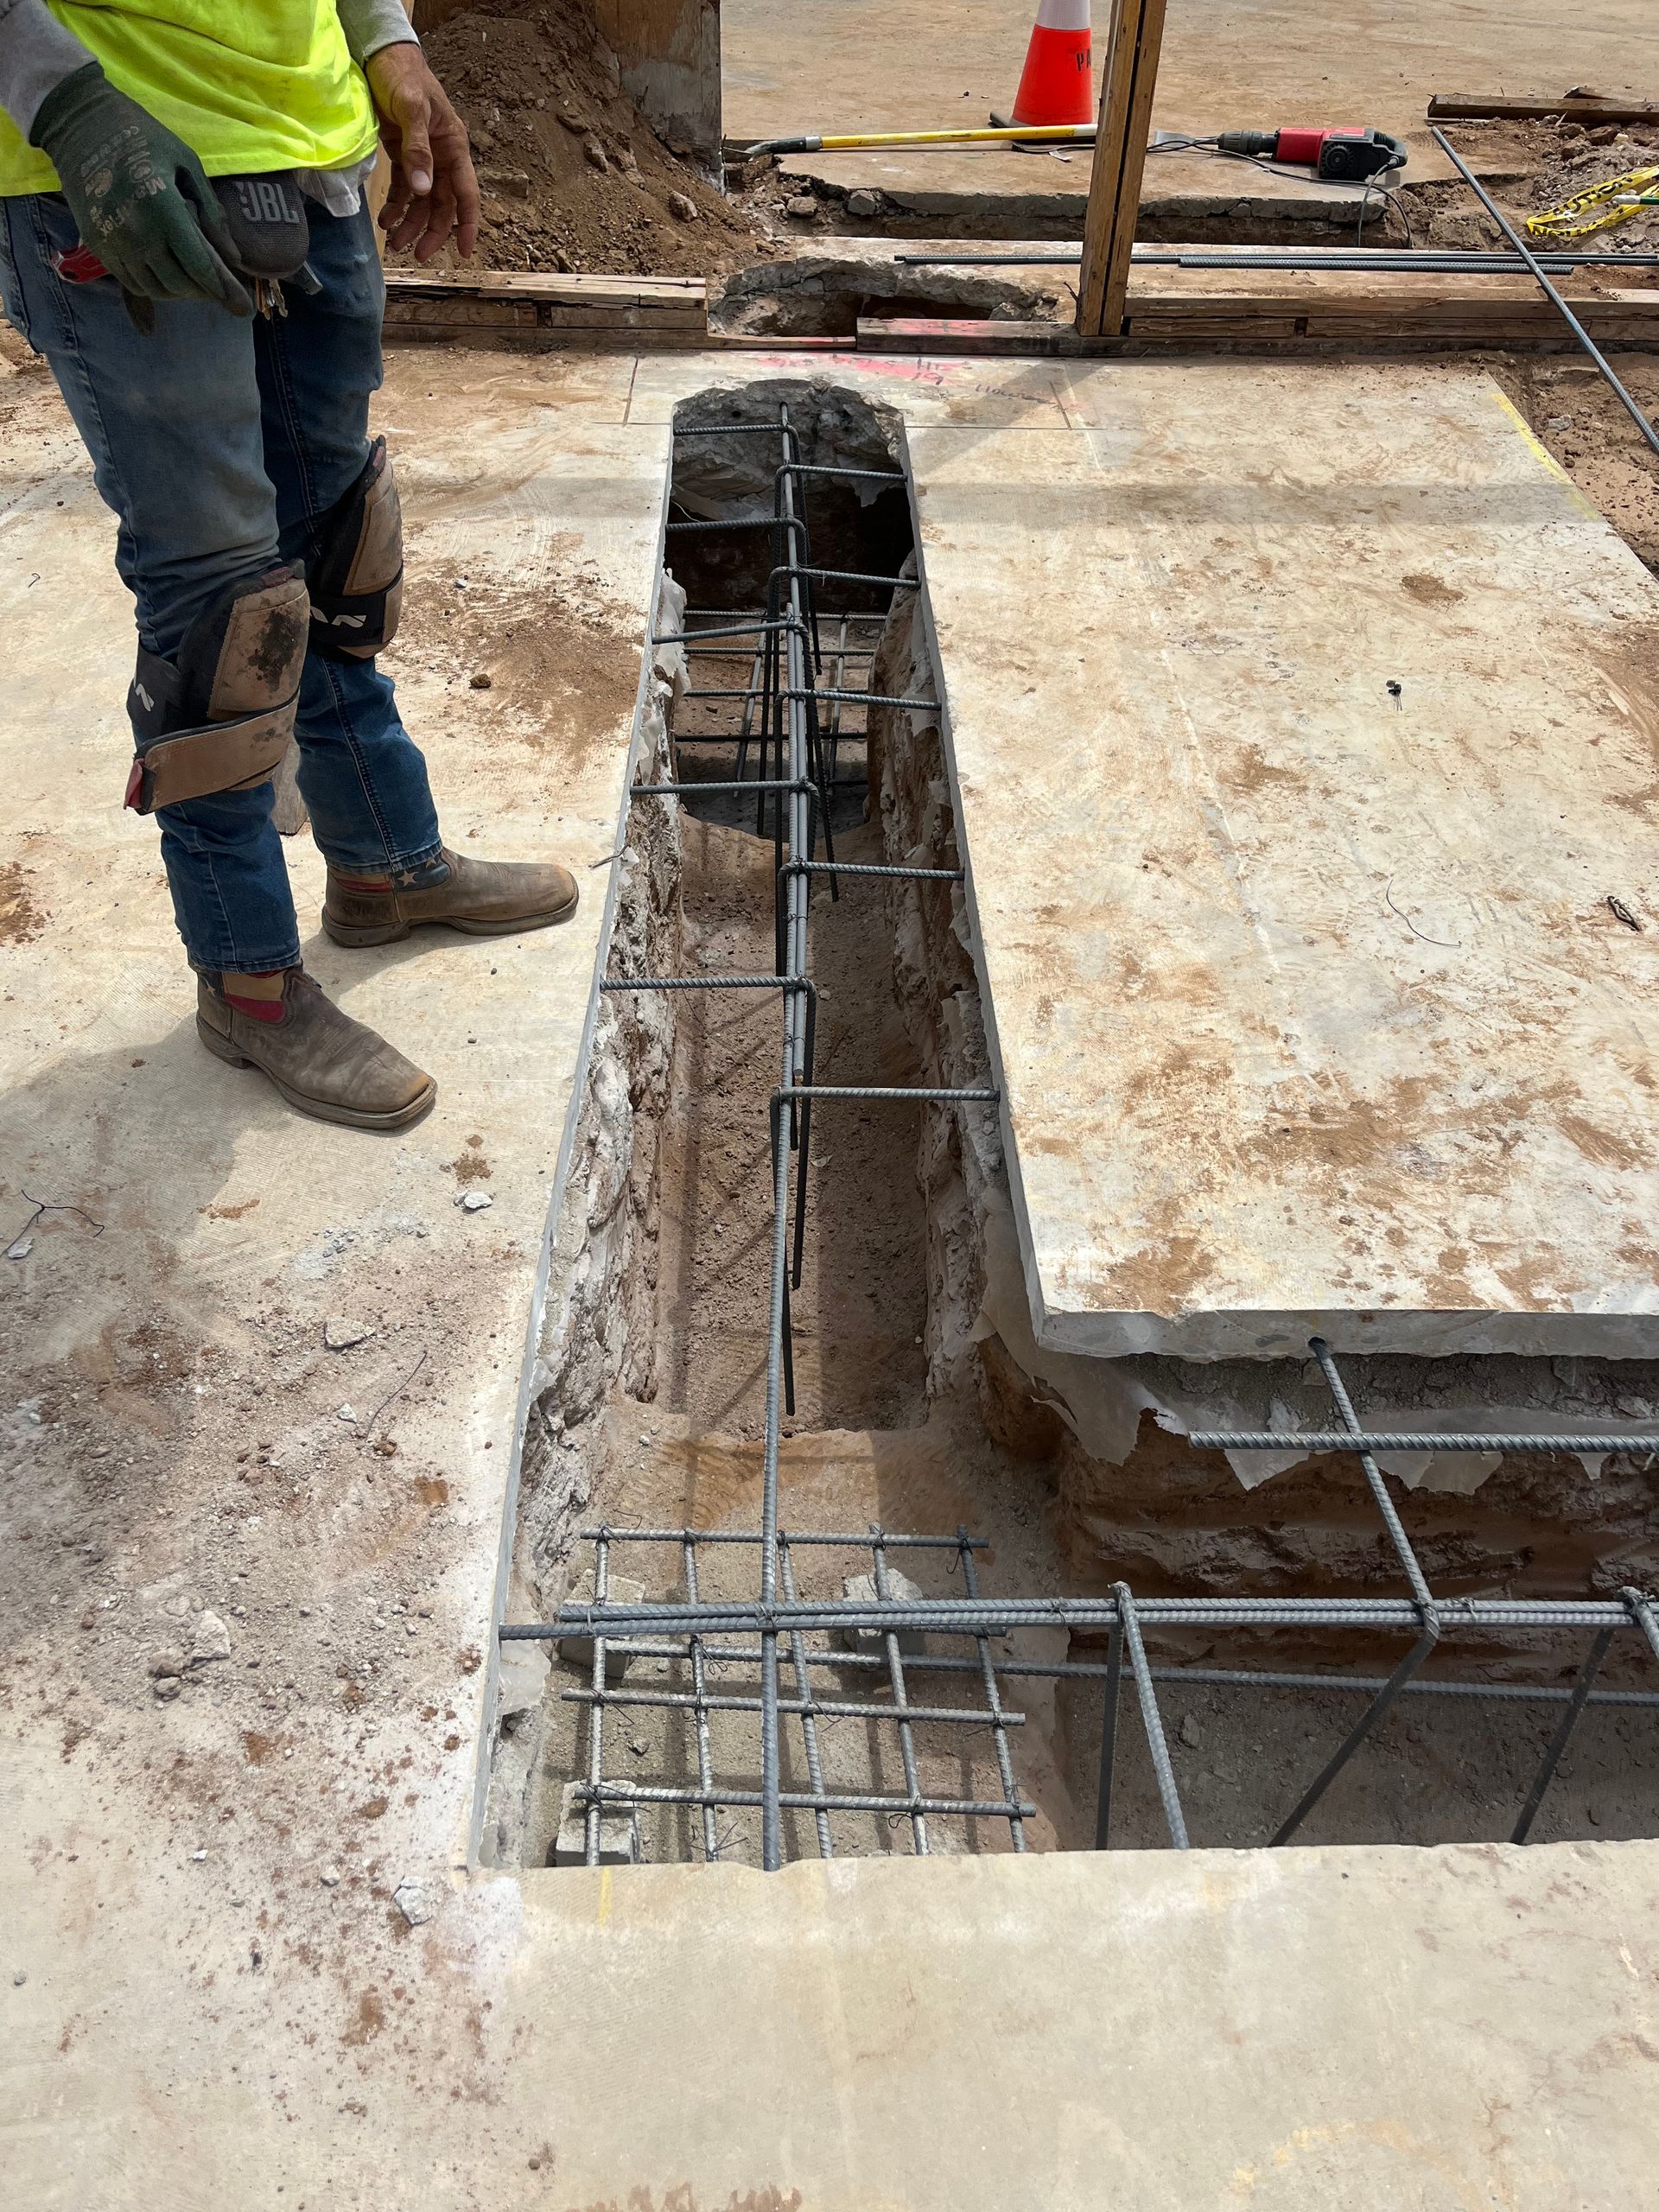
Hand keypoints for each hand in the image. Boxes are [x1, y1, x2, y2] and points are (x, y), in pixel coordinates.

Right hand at [29, 62, 249, 316]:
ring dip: (176, 290)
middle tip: (212, 283)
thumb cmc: (142, 137)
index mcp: (164, 209)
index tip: (240, 306)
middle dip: (201, 290)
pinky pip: (130, 281)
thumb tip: (234, 257)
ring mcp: (114, 241)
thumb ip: (211, 211)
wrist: (81, 125)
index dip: (222, 289)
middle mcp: (137, 232)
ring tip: (187, 276)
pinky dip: (151, 284)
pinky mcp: (97, 244)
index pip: (199, 267)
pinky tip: (162, 269)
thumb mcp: (186, 163)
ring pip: (154, 289)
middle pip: (179, 285)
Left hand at [366, 43, 479, 262]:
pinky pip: (403, 190)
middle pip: (442, 206)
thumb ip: (417, 149)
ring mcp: (422, 159)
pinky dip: (395, 207)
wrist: (382, 55)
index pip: (466, 194)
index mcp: (453, 147)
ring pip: (421, 203)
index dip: (468, 225)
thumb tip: (423, 190)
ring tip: (393, 242)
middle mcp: (441, 158)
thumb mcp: (412, 108)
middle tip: (416, 254)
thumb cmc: (403, 75)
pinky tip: (384, 220)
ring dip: (409, 224)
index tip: (466, 253)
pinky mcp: (402, 156)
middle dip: (431, 232)